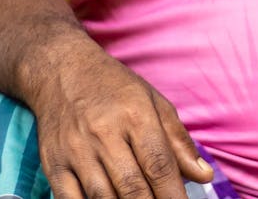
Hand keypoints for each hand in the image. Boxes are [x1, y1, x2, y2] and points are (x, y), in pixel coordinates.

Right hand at [25, 41, 214, 198]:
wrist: (62, 70)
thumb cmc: (115, 89)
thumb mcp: (154, 103)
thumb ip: (179, 142)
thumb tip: (203, 176)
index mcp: (135, 116)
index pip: (159, 165)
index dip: (174, 196)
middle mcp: (104, 133)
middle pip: (132, 187)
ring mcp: (76, 150)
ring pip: (102, 197)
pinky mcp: (53, 163)